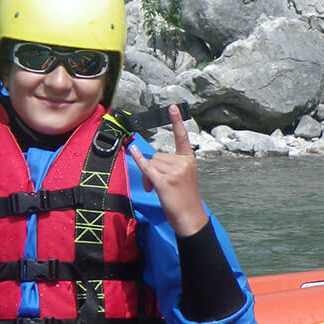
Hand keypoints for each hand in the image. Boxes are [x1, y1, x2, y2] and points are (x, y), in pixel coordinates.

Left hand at [130, 106, 208, 236]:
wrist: (190, 217)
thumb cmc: (185, 198)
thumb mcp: (184, 177)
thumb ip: (172, 166)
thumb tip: (149, 162)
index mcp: (188, 159)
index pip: (182, 137)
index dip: (177, 121)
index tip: (172, 107)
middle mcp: (182, 163)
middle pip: (157, 155)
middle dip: (153, 169)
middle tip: (158, 184)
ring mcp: (173, 172)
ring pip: (151, 163)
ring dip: (148, 175)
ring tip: (156, 188)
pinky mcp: (163, 182)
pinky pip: (146, 167)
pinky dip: (138, 160)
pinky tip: (132, 150)